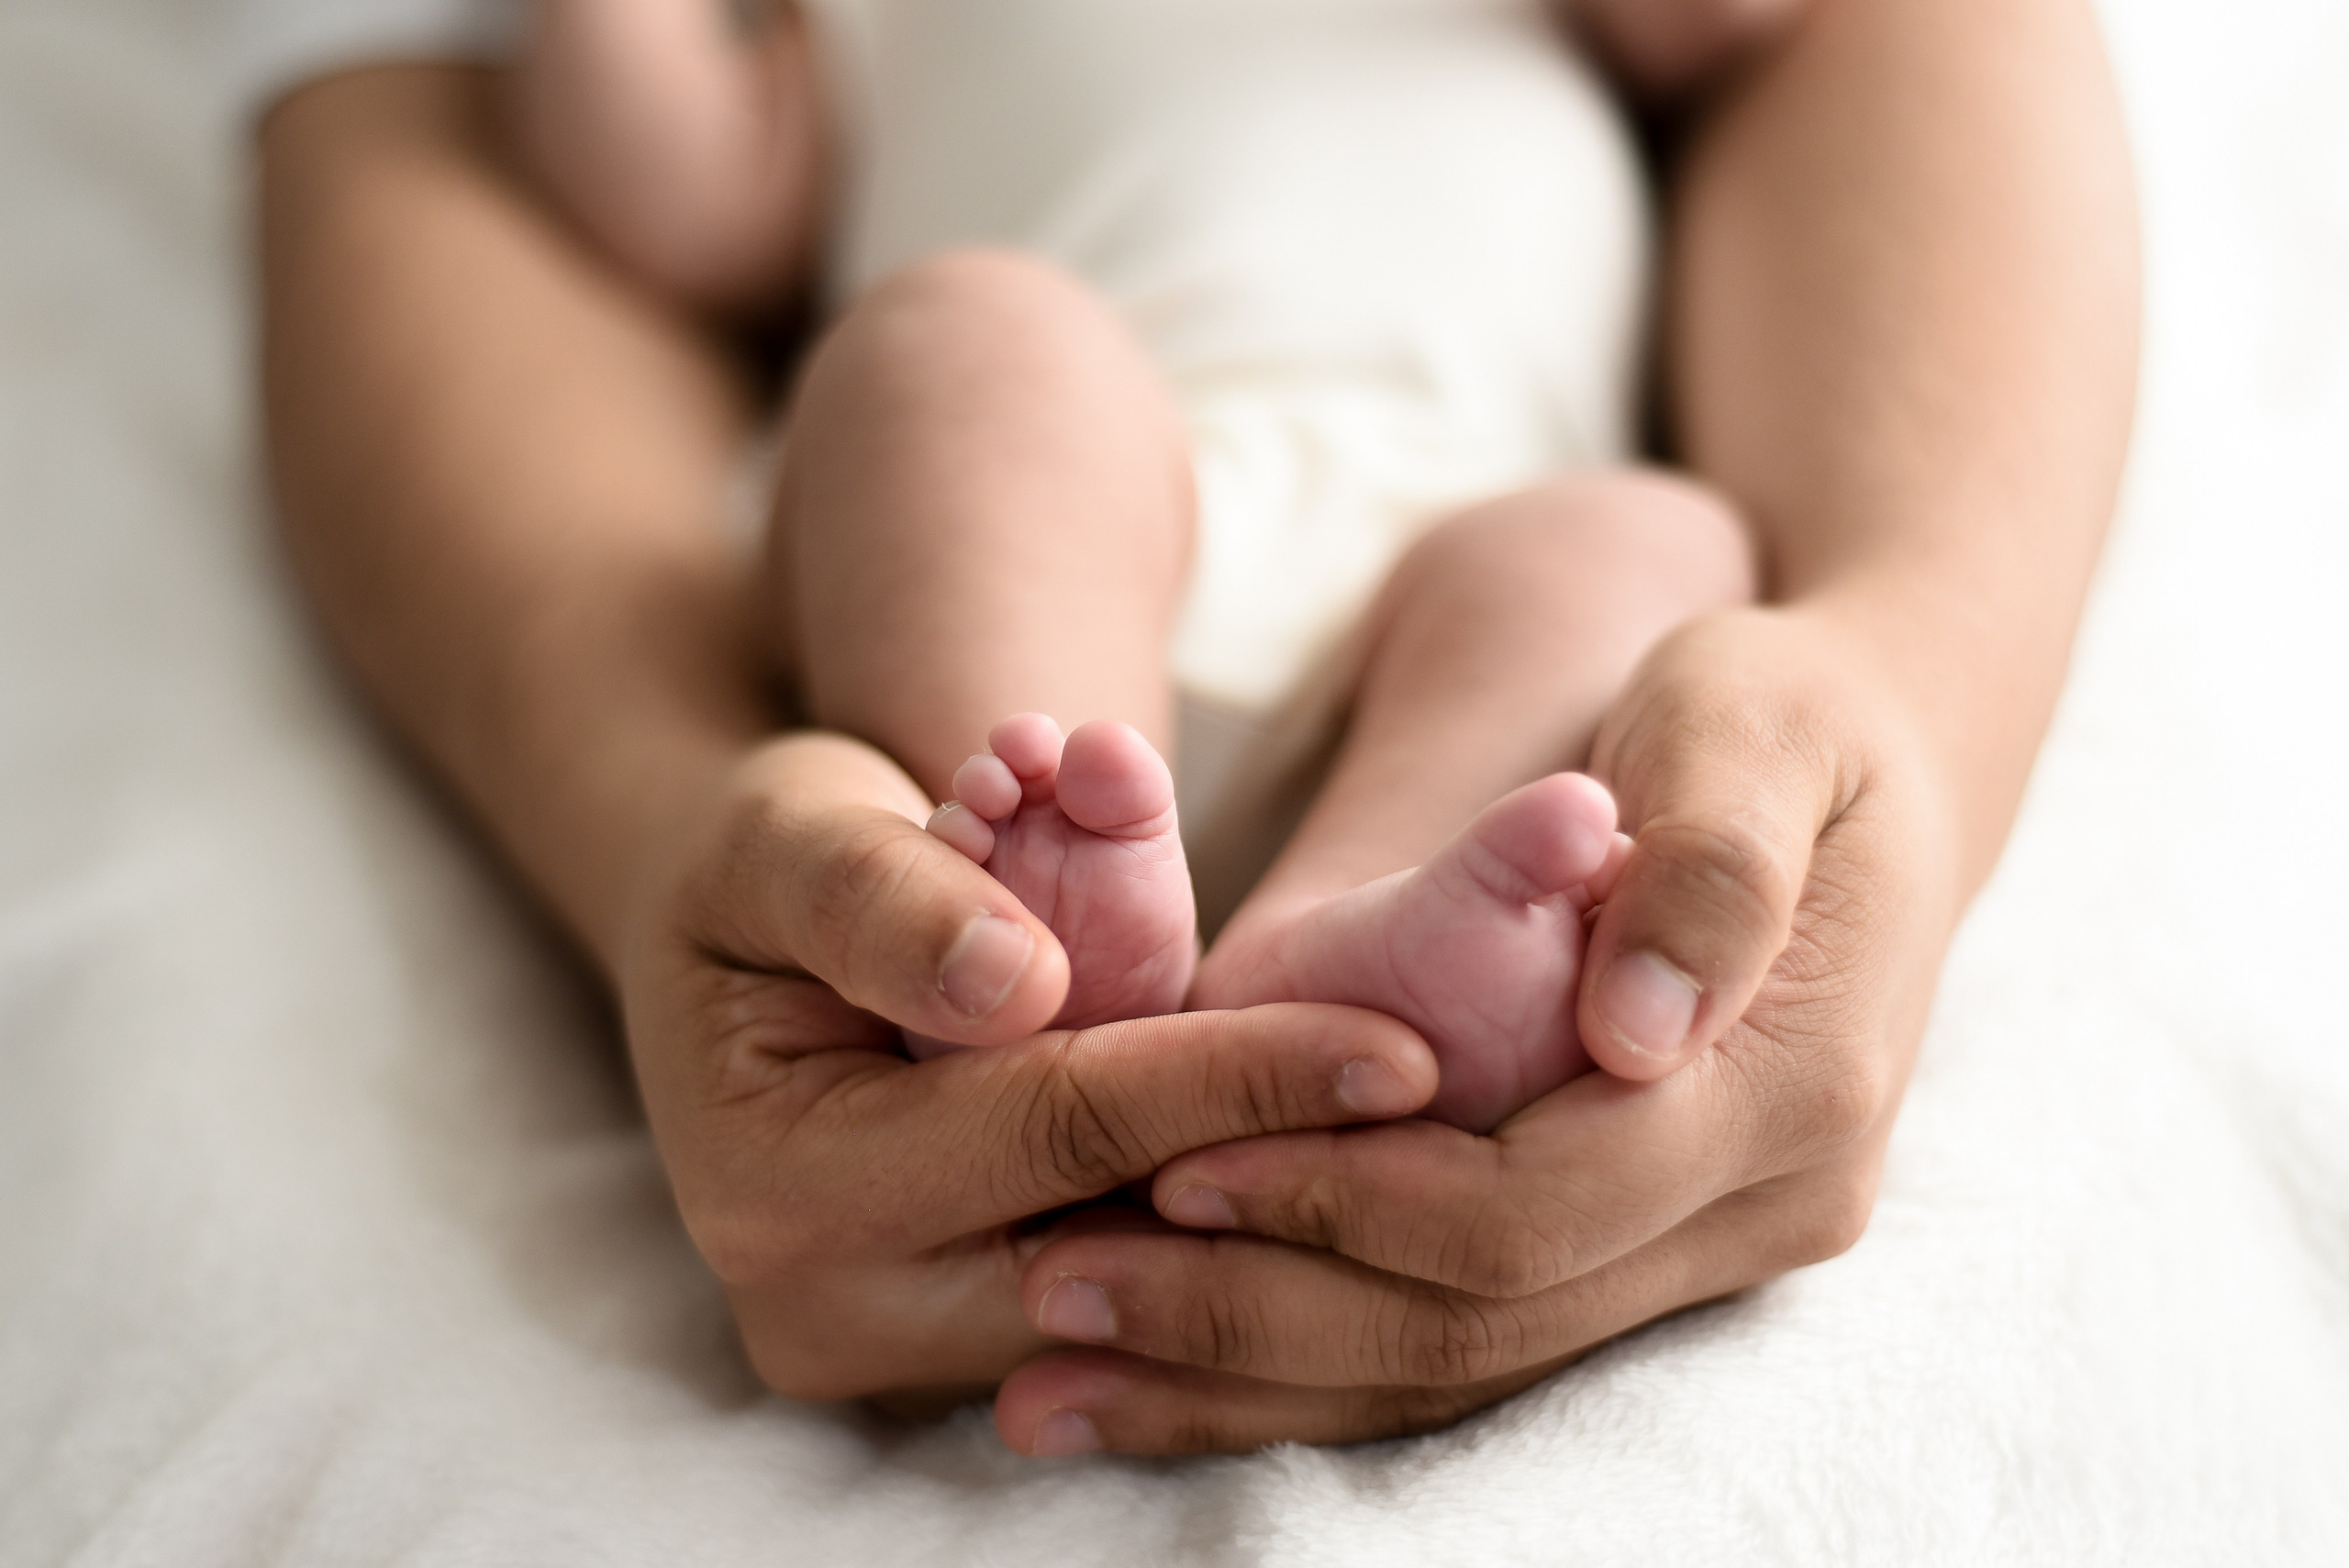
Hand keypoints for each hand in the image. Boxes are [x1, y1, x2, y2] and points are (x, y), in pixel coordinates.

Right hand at [614, 731, 1442, 1403]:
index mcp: (778, 1193)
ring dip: (1297, 1202)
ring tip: (1452, 1133)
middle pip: (1123, 1242)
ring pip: (1153, 1289)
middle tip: (1475, 1106)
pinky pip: (1144, 1288)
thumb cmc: (767, 872)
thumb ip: (882, 898)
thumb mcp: (788, 837)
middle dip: (1300, 1166)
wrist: (748, 952)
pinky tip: (1376, 1159)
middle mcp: (839, 1309)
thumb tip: (1017, 982)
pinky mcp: (980, 1341)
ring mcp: (910, 1345)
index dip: (1231, 1082)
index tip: (1406, 1042)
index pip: (1051, 1131)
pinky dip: (1250, 1215)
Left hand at [990, 605, 1964, 1451]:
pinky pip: (1474, 1343)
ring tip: (1054, 1383)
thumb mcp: (1753, 718)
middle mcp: (1765, 1206)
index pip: (1535, 1208)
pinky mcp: (1654, 1250)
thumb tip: (1631, 1033)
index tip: (1166, 1168)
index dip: (1344, 1202)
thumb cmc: (1785, 716)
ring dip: (1254, 1379)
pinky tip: (1165, 1378)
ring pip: (1464, 1363)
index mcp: (1788, 1090)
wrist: (1875, 774)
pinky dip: (1313, 1365)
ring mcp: (1713, 1247)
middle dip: (1256, 1314)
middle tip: (1052, 1291)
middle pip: (1480, 1320)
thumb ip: (1710, 862)